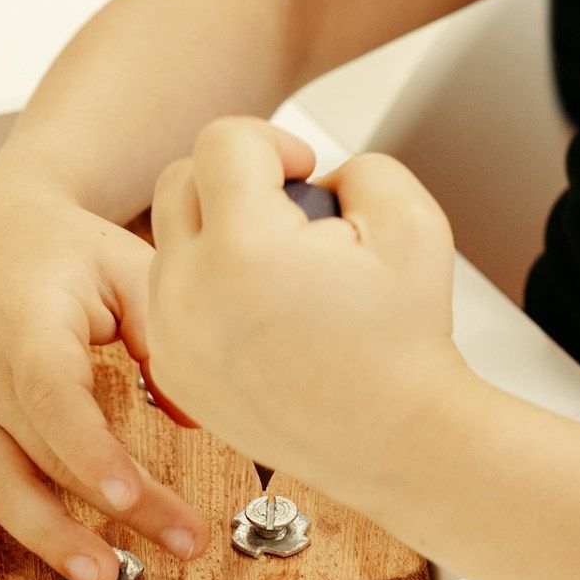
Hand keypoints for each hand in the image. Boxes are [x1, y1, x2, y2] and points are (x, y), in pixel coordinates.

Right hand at [0, 168, 209, 579]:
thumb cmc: (69, 248)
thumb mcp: (126, 266)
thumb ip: (158, 332)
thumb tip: (195, 414)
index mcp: (30, 329)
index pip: (55, 400)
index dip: (89, 451)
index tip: (127, 493)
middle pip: (43, 457)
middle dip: (105, 513)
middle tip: (176, 543)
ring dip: (46, 537)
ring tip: (100, 578)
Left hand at [144, 117, 473, 501]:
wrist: (398, 439)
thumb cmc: (407, 339)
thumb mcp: (411, 217)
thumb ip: (357, 165)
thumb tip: (309, 176)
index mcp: (244, 248)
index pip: (222, 141)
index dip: (273, 140)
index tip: (304, 173)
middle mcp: (190, 292)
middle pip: (179, 180)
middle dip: (235, 178)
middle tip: (290, 211)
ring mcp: (173, 334)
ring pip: (170, 235)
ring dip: (217, 228)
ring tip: (280, 262)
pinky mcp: (172, 366)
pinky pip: (169, 291)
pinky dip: (206, 281)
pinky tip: (261, 303)